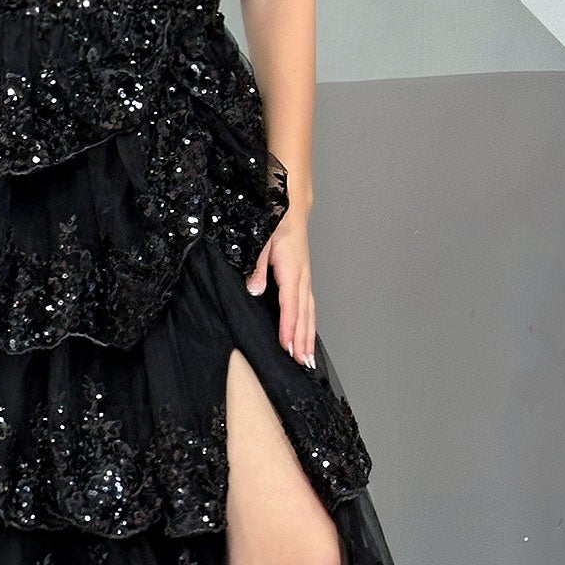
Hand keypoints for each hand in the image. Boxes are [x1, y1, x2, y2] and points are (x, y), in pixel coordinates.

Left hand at [246, 210, 316, 366]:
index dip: (289, 327)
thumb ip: (257, 265)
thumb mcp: (261, 238)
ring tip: (308, 357)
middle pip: (304, 313)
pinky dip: (308, 322)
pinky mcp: (304, 274)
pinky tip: (307, 334)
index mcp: (291, 267)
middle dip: (303, 339)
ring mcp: (305, 275)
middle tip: (302, 364)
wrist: (289, 200)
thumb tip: (255, 290)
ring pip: (309, 310)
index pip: (290, 303)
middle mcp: (302, 274)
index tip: (288, 347)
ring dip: (309, 335)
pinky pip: (308, 303)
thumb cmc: (275, 217)